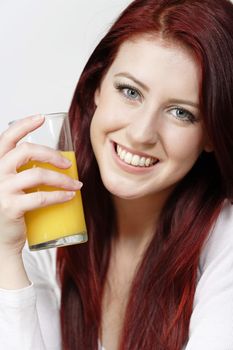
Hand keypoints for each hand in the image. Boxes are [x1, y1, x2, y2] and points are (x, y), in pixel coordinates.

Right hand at [0, 115, 81, 254]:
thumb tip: (53, 161)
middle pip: (26, 152)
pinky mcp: (10, 208)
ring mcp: (1, 190)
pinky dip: (60, 196)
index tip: (41, 117)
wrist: (0, 240)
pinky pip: (41, 197)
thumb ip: (22, 172)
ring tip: (76, 185)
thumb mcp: (9, 185)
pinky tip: (70, 196)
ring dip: (62, 179)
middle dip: (52, 154)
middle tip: (68, 164)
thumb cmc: (10, 209)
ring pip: (38, 175)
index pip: (5, 138)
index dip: (23, 125)